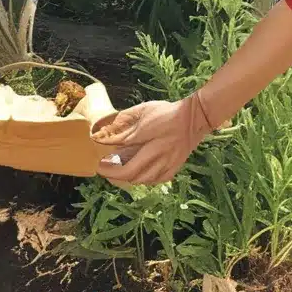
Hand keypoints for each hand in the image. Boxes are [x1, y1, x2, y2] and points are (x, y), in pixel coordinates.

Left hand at [92, 93, 213, 186]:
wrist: (193, 119)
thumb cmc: (167, 113)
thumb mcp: (144, 111)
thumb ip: (126, 121)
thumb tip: (110, 132)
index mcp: (151, 142)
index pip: (125, 159)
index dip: (109, 164)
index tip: (99, 163)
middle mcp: (159, 157)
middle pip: (132, 174)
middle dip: (114, 175)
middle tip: (103, 169)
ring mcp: (168, 165)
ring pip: (142, 180)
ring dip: (127, 178)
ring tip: (116, 171)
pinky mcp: (174, 168)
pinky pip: (154, 180)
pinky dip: (142, 179)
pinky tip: (136, 173)